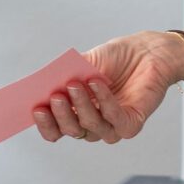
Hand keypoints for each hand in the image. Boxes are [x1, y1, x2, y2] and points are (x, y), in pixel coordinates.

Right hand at [31, 31, 183, 146]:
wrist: (148, 52)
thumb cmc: (116, 59)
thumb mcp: (84, 63)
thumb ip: (65, 74)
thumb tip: (43, 84)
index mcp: (77, 114)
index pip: (56, 130)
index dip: (45, 124)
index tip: (34, 108)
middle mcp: (93, 124)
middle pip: (71, 131)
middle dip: (61, 114)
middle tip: (54, 95)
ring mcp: (112, 127)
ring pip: (90, 126)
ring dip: (81, 105)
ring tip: (75, 84)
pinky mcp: (131, 124)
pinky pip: (114, 119)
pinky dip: (104, 101)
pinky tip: (97, 83)